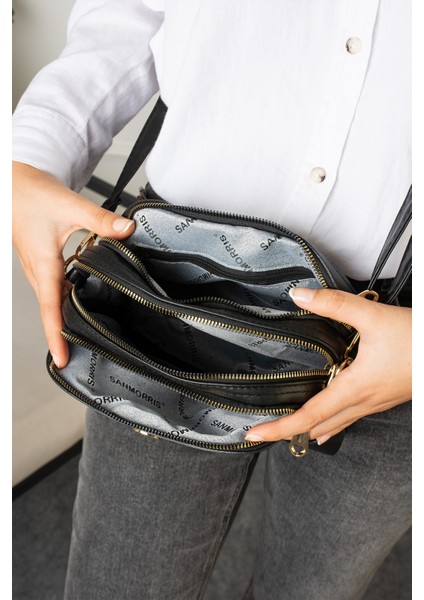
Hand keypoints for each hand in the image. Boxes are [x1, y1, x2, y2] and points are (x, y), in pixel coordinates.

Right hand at [12, 161, 134, 367]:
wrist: (13, 183)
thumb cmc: (31, 195)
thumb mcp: (70, 206)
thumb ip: (101, 220)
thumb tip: (127, 230)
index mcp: (44, 265)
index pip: (50, 309)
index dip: (56, 336)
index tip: (62, 359)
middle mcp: (39, 272)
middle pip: (53, 312)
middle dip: (64, 336)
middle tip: (80, 358)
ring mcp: (39, 269)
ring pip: (54, 301)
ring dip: (65, 319)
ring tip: (85, 338)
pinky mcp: (43, 263)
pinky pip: (54, 290)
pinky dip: (66, 301)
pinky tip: (83, 302)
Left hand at [245, 287, 411, 444]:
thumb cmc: (418, 341)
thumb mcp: (374, 317)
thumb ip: (334, 305)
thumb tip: (298, 296)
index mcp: (354, 389)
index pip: (308, 416)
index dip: (279, 428)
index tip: (253, 434)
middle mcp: (363, 402)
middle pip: (319, 425)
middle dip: (289, 431)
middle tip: (262, 431)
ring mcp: (375, 402)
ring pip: (336, 423)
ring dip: (310, 427)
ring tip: (288, 428)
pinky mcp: (385, 396)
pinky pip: (352, 416)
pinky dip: (332, 420)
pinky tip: (329, 420)